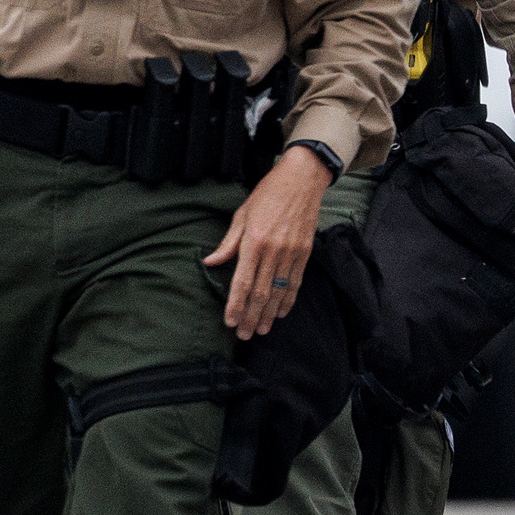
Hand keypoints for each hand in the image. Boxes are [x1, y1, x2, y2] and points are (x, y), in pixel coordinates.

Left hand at [211, 147, 331, 335]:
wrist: (302, 180)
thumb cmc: (267, 194)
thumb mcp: (242, 215)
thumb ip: (228, 243)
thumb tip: (210, 263)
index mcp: (254, 241)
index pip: (242, 281)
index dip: (235, 304)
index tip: (230, 322)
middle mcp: (273, 250)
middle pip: (261, 292)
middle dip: (250, 316)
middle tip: (244, 334)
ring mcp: (291, 253)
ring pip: (279, 292)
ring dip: (268, 314)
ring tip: (260, 330)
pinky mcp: (305, 253)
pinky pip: (296, 283)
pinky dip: (288, 301)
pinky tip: (280, 313)